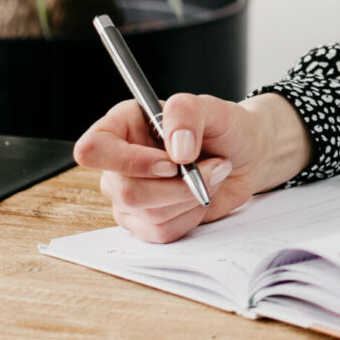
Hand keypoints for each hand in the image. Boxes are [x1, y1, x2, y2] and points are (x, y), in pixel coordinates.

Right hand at [72, 91, 311, 243]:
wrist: (246, 156)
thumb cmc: (225, 128)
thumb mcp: (212, 107)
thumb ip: (187, 113)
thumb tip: (176, 150)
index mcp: (123, 125)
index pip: (93, 149)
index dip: (129, 162)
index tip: (171, 162)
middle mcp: (118, 162)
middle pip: (125, 191)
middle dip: (177, 185)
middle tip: (210, 165)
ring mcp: (128, 195)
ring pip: (147, 214)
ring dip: (190, 197)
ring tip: (210, 175)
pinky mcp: (144, 221)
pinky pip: (161, 232)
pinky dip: (191, 216)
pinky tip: (200, 196)